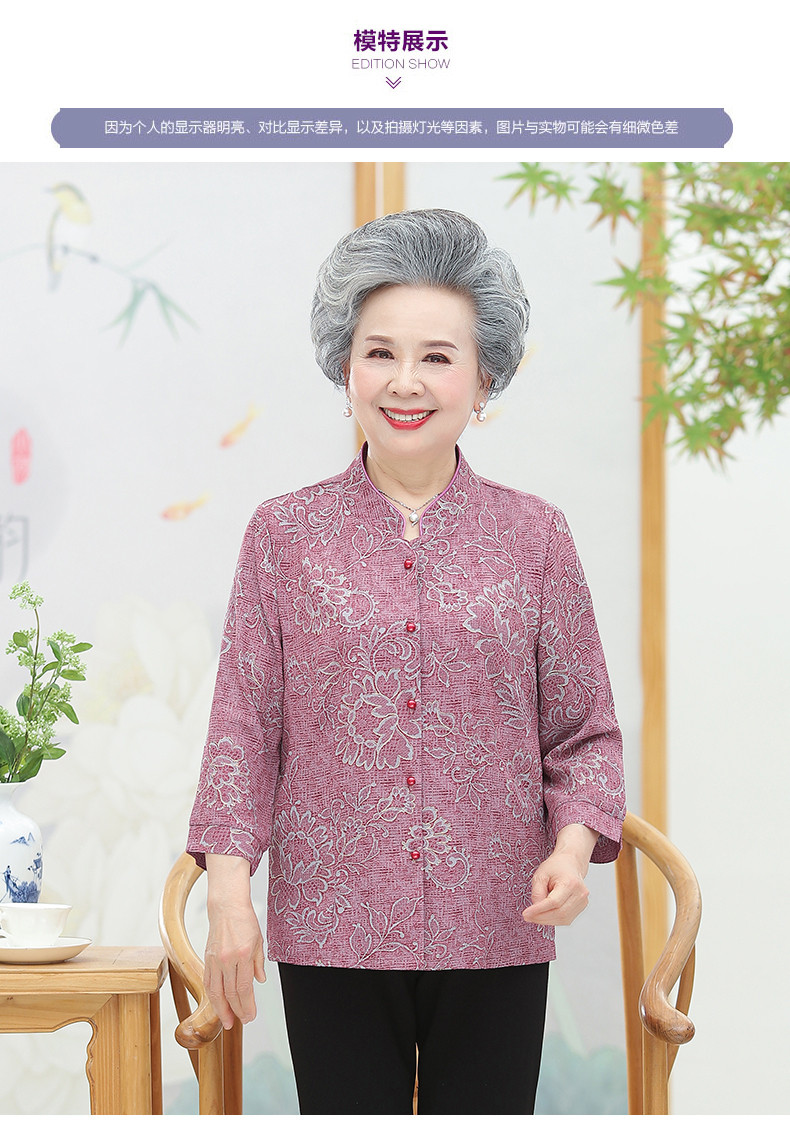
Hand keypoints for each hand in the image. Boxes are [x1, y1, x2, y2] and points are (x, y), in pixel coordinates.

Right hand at [204, 854, 265, 1029]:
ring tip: (227, 1022)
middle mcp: (227, 959)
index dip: (247, 1005)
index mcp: (243, 954)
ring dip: (221, 1009)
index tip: (251, 1016)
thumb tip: (259, 981)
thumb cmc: (245, 921)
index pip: (244, 988)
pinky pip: (208, 982)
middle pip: (230, 993)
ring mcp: (215, 959)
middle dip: (236, 1011)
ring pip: (215, 991)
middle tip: (241, 1022)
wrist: (226, 906)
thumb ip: (259, 963)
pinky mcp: (207, 958)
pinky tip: (217, 1004)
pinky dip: (212, 996)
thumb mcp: (259, 940)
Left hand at [521, 823, 597, 927]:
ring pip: (563, 919)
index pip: (553, 902)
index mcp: (570, 882)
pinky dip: (554, 919)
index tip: (525, 914)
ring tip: (534, 915)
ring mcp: (583, 901)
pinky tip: (545, 914)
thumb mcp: (541, 874)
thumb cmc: (556, 867)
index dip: (539, 910)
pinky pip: (566, 919)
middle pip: (559, 913)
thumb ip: (537, 893)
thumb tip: (535, 911)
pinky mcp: (582, 906)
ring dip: (546, 920)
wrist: (571, 863)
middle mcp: (580, 893)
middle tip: (527, 917)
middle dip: (541, 918)